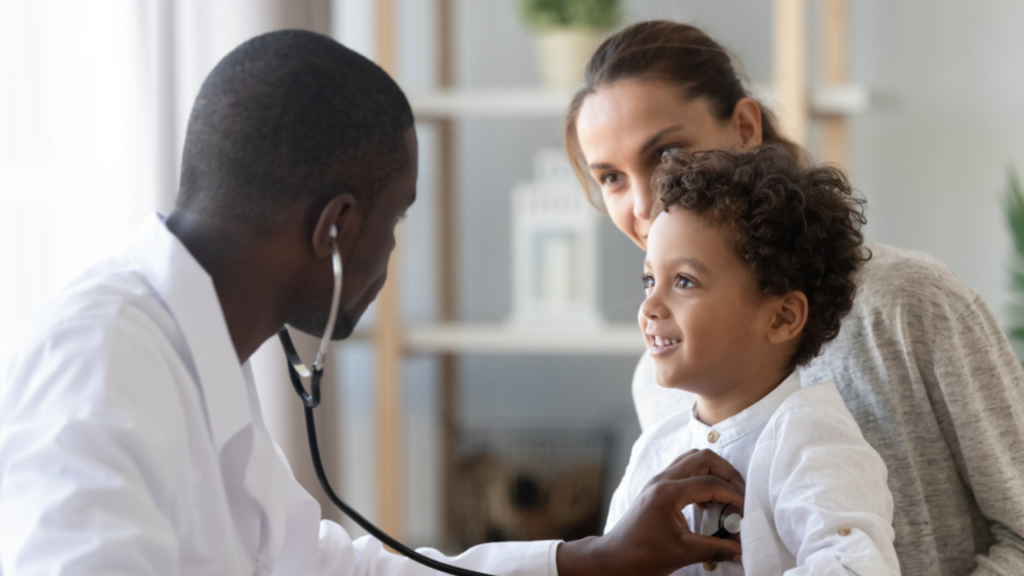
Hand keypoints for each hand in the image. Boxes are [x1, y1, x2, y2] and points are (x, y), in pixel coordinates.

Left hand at [556, 449, 744, 575]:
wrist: (615, 558)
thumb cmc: (642, 555)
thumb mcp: (683, 553)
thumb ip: (716, 548)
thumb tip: (741, 550)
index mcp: (667, 492)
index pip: (709, 483)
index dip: (733, 494)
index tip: (747, 509)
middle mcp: (662, 479)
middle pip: (703, 458)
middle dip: (727, 473)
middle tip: (741, 494)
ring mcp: (658, 480)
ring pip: (693, 459)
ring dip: (714, 471)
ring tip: (727, 495)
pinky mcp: (657, 486)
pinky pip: (684, 469)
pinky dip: (701, 477)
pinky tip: (708, 500)